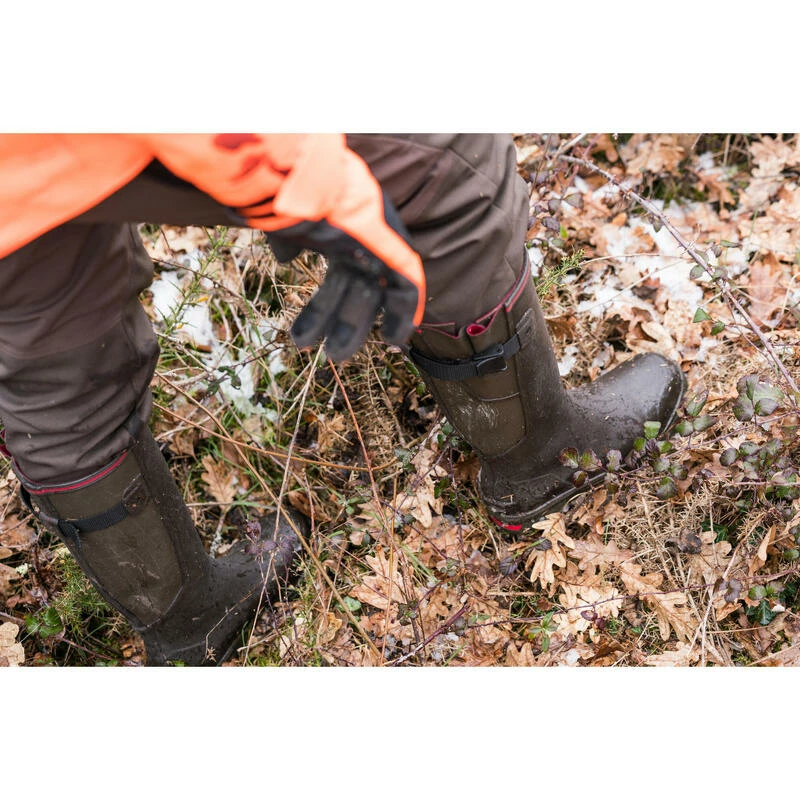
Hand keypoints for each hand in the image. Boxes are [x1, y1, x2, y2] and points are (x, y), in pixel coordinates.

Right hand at [269, 195, 421, 361]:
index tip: (308, 335)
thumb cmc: (289, 201)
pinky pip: (407, 287)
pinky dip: (403, 312)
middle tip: (325, 353)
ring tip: (337, 356)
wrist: (306, 184)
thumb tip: (286, 259)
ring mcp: (379, 245)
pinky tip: (393, 338)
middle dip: (338, 323)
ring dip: (358, 327)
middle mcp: (360, 242)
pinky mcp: (397, 250)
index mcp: (337, 236)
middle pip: (352, 292)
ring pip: (373, 295)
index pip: (338, 279)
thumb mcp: (283, 227)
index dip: (326, 308)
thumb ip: (287, 242)